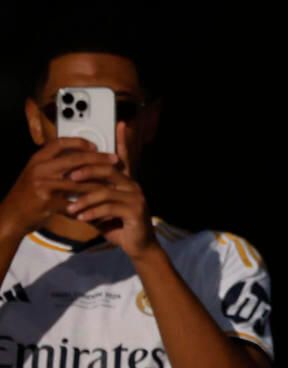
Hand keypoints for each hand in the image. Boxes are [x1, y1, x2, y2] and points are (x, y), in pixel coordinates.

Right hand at [0, 138, 118, 238]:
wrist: (11, 216)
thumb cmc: (27, 194)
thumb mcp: (37, 173)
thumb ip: (55, 164)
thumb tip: (83, 155)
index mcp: (38, 159)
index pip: (60, 143)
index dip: (80, 142)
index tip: (96, 145)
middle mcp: (39, 169)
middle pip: (75, 160)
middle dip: (98, 159)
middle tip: (115, 160)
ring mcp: (43, 186)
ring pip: (78, 182)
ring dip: (98, 183)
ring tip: (113, 183)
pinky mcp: (48, 203)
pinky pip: (73, 202)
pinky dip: (87, 203)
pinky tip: (100, 203)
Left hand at [60, 124, 156, 258]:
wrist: (137, 245)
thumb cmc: (117, 224)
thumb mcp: (101, 206)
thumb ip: (91, 194)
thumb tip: (70, 185)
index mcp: (125, 181)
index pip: (124, 156)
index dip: (123, 140)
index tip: (121, 123)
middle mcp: (133, 184)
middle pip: (109, 169)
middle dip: (87, 171)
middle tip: (69, 177)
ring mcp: (136, 197)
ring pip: (106, 190)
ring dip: (84, 200)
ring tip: (70, 209)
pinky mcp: (135, 211)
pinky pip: (109, 207)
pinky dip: (92, 212)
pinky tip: (82, 218)